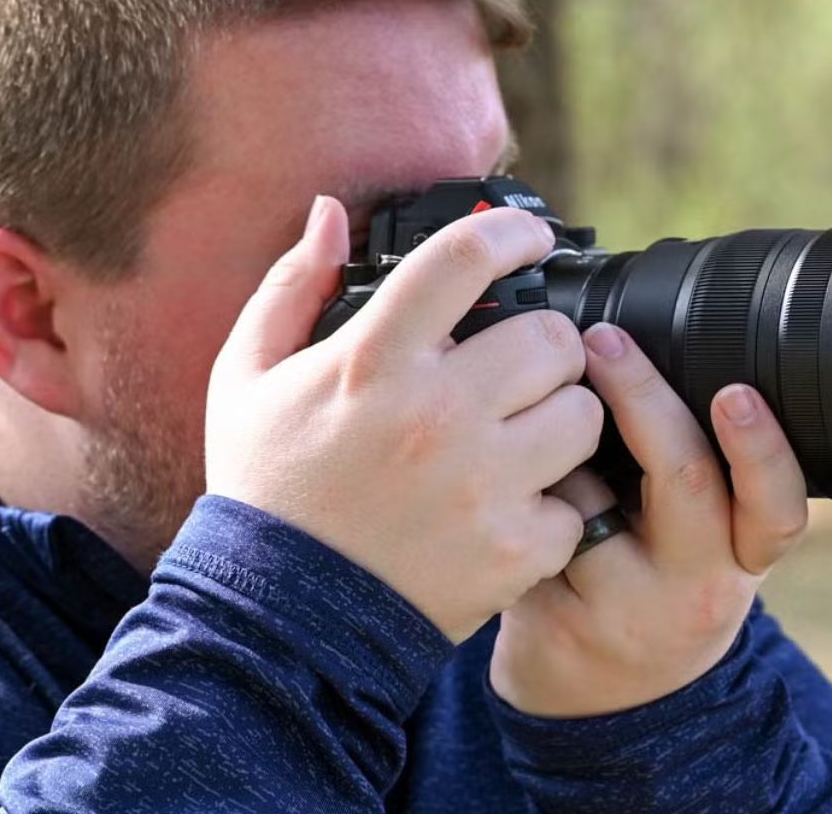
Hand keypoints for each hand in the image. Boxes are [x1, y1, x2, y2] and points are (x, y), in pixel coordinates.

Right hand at [205, 196, 602, 642]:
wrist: (278, 619)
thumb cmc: (268, 488)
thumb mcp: (247, 377)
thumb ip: (291, 286)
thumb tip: (330, 213)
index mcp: (372, 360)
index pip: (465, 258)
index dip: (513, 232)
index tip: (532, 238)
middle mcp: (435, 414)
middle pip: (552, 336)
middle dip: (544, 343)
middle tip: (523, 364)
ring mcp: (481, 484)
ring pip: (584, 413)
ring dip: (562, 418)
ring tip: (525, 434)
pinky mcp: (513, 548)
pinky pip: (578, 501)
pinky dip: (556, 506)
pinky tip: (514, 506)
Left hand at [489, 322, 810, 717]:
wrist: (603, 707)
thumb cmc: (657, 586)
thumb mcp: (704, 545)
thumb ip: (704, 473)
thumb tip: (652, 349)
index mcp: (743, 556)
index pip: (777, 505)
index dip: (762, 450)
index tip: (735, 393)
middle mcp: (696, 589)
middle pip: (684, 478)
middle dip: (643, 396)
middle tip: (605, 339)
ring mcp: (625, 613)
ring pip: (586, 495)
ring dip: (557, 450)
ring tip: (541, 439)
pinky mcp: (557, 625)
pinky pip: (528, 524)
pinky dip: (512, 492)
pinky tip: (500, 494)